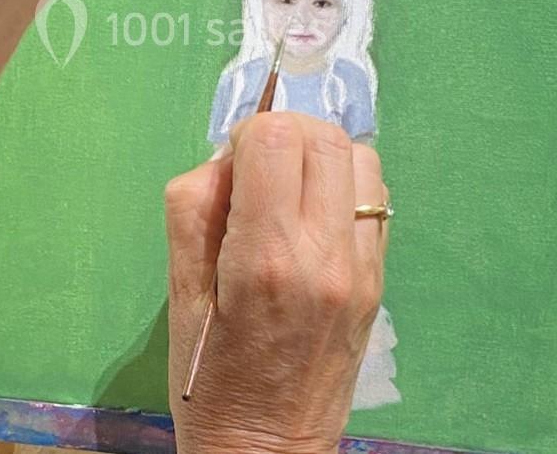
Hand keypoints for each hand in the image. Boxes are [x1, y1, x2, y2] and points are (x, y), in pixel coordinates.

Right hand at [165, 112, 388, 453]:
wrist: (267, 450)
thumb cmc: (209, 376)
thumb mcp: (178, 292)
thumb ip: (194, 209)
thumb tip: (227, 159)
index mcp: (265, 258)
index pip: (276, 138)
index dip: (247, 134)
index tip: (231, 164)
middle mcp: (324, 255)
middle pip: (325, 137)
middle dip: (285, 134)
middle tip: (259, 168)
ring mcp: (361, 268)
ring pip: (361, 159)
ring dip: (321, 156)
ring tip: (290, 190)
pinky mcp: (378, 280)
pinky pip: (374, 201)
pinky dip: (343, 190)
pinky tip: (313, 220)